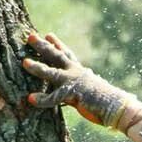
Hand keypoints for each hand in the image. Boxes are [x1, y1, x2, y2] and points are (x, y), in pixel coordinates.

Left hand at [22, 33, 141, 129]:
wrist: (117, 107)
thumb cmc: (106, 101)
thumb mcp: (90, 91)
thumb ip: (79, 89)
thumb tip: (75, 93)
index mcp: (81, 71)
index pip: (67, 54)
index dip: (57, 44)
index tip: (48, 34)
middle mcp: (76, 73)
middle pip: (56, 56)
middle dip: (43, 46)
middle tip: (30, 36)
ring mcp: (73, 82)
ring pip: (51, 73)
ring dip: (37, 67)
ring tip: (24, 62)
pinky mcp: (73, 95)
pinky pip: (54, 97)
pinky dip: (42, 99)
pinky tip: (31, 98)